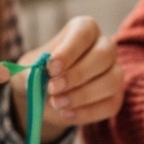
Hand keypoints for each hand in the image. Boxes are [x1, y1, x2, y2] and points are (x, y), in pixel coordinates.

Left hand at [12, 17, 123, 142]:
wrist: (45, 96)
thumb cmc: (39, 73)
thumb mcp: (28, 69)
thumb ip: (31, 71)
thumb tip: (37, 74)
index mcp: (84, 29)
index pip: (84, 33)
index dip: (69, 51)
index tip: (51, 68)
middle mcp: (105, 47)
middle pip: (103, 55)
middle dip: (78, 74)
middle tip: (53, 88)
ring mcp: (114, 72)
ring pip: (111, 81)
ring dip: (82, 95)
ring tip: (57, 103)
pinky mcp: (115, 97)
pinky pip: (109, 105)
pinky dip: (86, 112)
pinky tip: (66, 113)